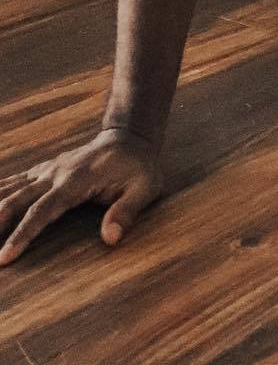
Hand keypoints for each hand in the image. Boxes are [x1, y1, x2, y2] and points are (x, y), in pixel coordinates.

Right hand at [0, 127, 162, 265]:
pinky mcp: (42, 172)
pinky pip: (13, 183)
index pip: (43, 211)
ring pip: (8, 190)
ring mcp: (46, 172)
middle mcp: (54, 175)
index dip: (23, 234)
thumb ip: (127, 211)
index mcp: (75, 181)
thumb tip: (110, 238)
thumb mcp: (146, 187)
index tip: (4, 256)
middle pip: (15, 201)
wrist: (131, 138)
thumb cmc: (139, 167)